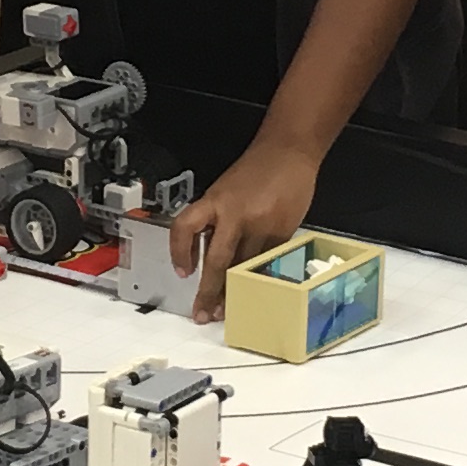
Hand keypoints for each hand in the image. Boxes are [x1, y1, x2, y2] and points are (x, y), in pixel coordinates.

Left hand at [170, 140, 319, 320]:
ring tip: (227, 311)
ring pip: (244, 268)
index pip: (185, 228)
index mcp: (215, 201)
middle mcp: (235, 214)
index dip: (179, 252)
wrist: (288, 152)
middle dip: (208, 292)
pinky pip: (267, 263)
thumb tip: (203, 255)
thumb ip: (214, 220)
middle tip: (203, 313)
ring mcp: (261, 226)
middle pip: (217, 260)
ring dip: (234, 293)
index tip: (181, 272)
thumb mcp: (224, 190)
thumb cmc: (255, 170)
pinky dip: (258, 279)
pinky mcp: (283, 233)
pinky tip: (255, 291)